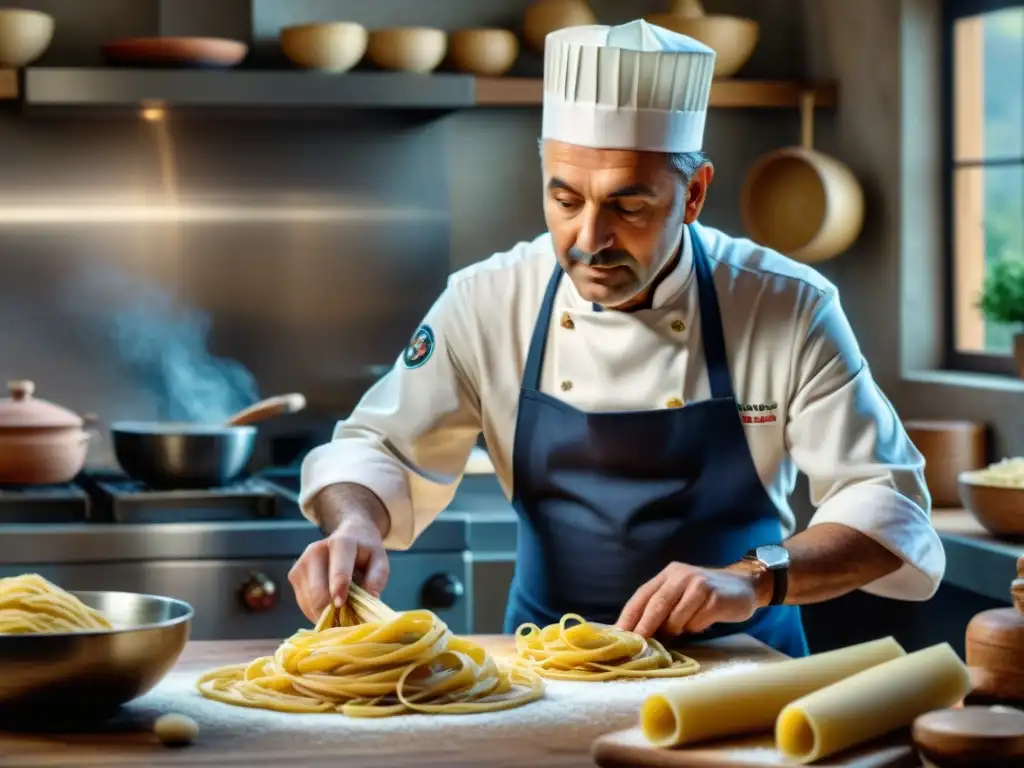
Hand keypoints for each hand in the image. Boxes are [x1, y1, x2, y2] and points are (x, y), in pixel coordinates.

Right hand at [288, 483, 390, 622]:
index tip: (341, 605)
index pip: (338, 569)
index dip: (339, 588)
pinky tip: (329, 609)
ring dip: (324, 613)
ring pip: (308, 600)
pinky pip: (303, 603)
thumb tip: (370, 597)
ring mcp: (302, 562)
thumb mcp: (379, 559)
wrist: (349, 534)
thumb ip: (377, 577)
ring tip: (340, 614)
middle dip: (331, 610)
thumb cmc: (365, 551)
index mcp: (341, 543)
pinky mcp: (294, 575)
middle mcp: (316, 551)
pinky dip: (316, 612)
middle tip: (346, 622)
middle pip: (318, 589)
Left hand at [615, 561, 766, 637]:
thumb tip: (639, 634)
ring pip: (676, 618)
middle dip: (644, 627)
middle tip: (636, 645)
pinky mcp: (715, 598)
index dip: (629, 616)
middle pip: (656, 604)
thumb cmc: (706, 595)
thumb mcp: (681, 593)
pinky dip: (695, 628)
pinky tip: (703, 622)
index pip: (642, 595)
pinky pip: (696, 622)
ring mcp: (699, 585)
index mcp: (668, 574)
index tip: (618, 635)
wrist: (744, 585)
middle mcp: (681, 576)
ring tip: (684, 629)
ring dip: (676, 630)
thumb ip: (662, 607)